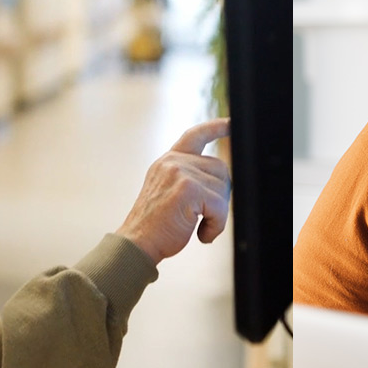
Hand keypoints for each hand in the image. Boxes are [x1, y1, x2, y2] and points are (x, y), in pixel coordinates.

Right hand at [116, 119, 230, 263]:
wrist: (137, 244)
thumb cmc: (155, 226)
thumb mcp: (169, 192)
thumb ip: (189, 178)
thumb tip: (221, 180)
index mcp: (169, 161)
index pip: (195, 136)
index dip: (216, 128)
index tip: (231, 123)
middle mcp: (173, 161)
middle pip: (221, 168)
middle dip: (220, 194)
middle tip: (205, 216)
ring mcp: (180, 172)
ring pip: (223, 188)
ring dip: (217, 213)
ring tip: (199, 226)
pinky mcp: (188, 188)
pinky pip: (220, 207)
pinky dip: (216, 225)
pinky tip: (202, 235)